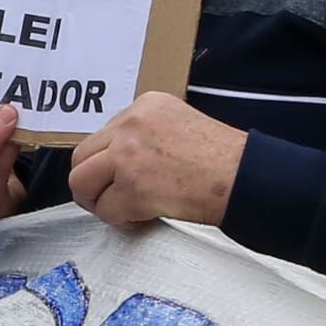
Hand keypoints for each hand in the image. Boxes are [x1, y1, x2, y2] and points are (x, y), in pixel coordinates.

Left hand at [64, 93, 246, 230]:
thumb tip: (116, 161)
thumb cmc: (222, 159)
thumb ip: (146, 135)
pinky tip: (142, 218)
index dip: (107, 164)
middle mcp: (130, 124)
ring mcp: (127, 154)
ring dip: (100, 203)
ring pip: (82, 184)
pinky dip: (120, 220)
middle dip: (92, 184)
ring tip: (125, 210)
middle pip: (81, 159)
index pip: (102, 136)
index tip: (122, 178)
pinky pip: (106, 210)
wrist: (244, 176)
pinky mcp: (131, 186)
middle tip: (111, 199)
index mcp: (144, 105)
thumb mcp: (180, 124)